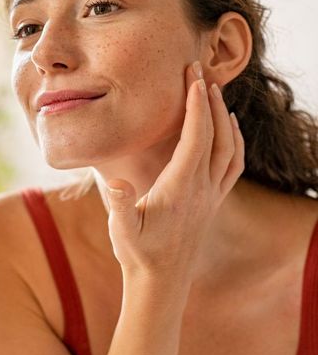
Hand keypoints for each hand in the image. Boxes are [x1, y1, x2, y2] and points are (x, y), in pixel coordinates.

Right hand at [104, 62, 244, 284]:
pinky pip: (233, 165)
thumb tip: (118, 182)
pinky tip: (228, 130)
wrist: (161, 282)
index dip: (196, 105)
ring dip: (225, 118)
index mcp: (181, 188)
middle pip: (216, 135)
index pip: (195, 137)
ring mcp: (211, 196)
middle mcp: (203, 188)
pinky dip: (235, 141)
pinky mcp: (213, 202)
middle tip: (200, 72)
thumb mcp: (122, 231)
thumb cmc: (138, 254)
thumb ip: (121, 206)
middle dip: (210, 100)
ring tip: (214, 93)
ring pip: (230, 148)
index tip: (192, 77)